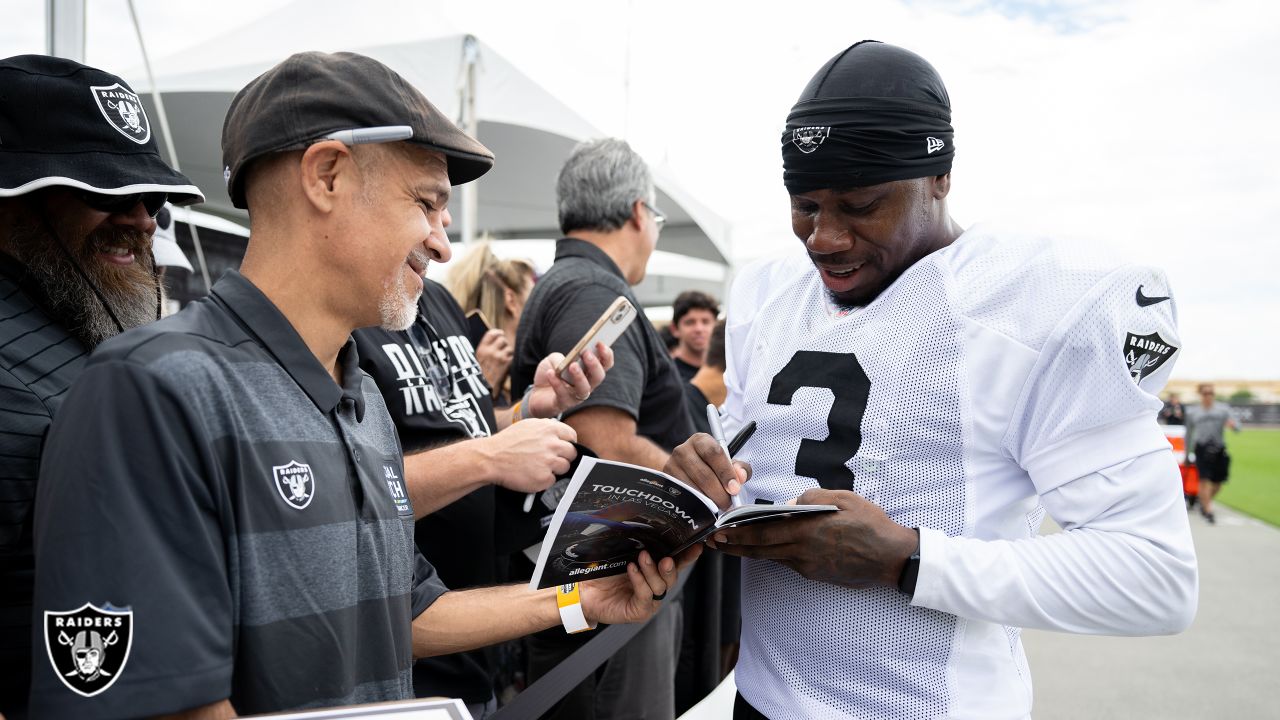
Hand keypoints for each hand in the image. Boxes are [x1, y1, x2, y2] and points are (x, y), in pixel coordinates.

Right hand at [474, 329, 512, 390]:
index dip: (498, 333)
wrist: (486, 390)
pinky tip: (507, 366)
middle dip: (504, 344)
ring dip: (509, 353)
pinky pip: (513, 356)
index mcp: (481, 350)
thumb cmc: (482, 376)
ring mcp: (499, 356)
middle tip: (502, 352)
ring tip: (503, 362)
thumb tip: (496, 337)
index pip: (491, 333)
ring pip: (509, 348)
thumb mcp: (478, 360)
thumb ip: (486, 349)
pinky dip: (511, 360)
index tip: (500, 334)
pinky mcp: (507, 363)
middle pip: (502, 339)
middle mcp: (489, 351)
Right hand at [483, 418, 577, 492]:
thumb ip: (546, 428)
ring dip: (555, 469)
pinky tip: (532, 474)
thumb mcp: (527, 426)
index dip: (568, 443)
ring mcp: (549, 461)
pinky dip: (544, 480)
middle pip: (572, 453)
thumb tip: (559, 434)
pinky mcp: (544, 478)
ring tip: (538, 467)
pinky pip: (553, 480)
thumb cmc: (505, 443)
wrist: (490, 458)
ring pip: (565, 467)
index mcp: (549, 429)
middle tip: (551, 460)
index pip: (571, 436)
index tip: (564, 448)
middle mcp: (552, 444)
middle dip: (564, 457)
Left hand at [527, 343, 613, 417]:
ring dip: (580, 376)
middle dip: (594, 364)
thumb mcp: (554, 360)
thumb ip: (561, 358)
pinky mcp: (562, 403)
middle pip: (598, 376)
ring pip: (584, 389)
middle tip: (586, 353)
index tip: (600, 342)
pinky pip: (562, 394)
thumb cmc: (550, 372)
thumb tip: (566, 361)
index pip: (605, 364)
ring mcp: (576, 396)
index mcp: (590, 371)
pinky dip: (557, 383)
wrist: (535, 392)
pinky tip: (550, 373)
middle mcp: (587, 385)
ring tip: (572, 365)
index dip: (606, 354)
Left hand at [579, 545, 701, 624]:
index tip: (696, 546)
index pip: (677, 563)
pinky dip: (640, 581)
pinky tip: (632, 570)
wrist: (583, 590)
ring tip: (642, 558)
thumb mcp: (622, 553)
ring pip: (660, 587)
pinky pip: (645, 596)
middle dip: (671, 567)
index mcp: (655, 572)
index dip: (687, 556)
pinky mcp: (638, 612)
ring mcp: (649, 601)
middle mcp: (655, 587)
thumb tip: (644, 522)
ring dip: (652, 571)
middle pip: (672, 577)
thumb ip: (636, 543)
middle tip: (666, 558)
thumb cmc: (603, 571)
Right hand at [663, 433, 750, 509]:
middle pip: (704, 475)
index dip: (726, 472)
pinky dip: (697, 504)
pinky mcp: (666, 481)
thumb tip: (741, 477)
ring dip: (709, 501)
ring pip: (693, 488)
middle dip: (719, 493)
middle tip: (728, 503)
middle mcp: (683, 450)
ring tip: (718, 505)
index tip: (735, 488)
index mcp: (701, 440)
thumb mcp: (726, 462)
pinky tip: (705, 506)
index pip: (714, 453)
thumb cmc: (709, 465)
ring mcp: (671, 465)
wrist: (684, 468)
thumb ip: (739, 468)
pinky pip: (684, 497)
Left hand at [707, 489, 916, 589]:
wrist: (891, 558)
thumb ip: (813, 497)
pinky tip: (766, 548)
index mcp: (806, 530)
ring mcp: (808, 566)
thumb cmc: (870, 524)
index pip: (762, 533)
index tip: (719, 531)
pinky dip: (774, 554)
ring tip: (732, 545)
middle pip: (760, 549)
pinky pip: (789, 562)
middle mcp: (802, 551)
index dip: (737, 534)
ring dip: (750, 552)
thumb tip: (790, 502)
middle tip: (714, 542)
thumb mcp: (843, 498)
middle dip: (734, 546)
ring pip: (772, 557)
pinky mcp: (815, 574)